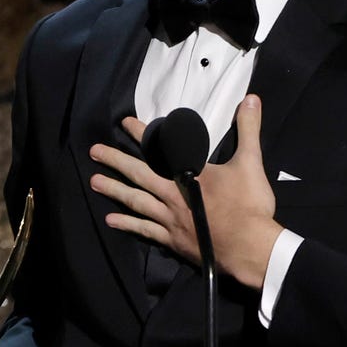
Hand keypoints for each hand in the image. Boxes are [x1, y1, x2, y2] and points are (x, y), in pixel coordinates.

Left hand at [89, 94, 282, 287]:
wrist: (249, 247)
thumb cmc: (248, 205)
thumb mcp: (250, 162)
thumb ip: (249, 129)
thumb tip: (252, 99)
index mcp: (189, 174)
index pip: (160, 148)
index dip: (141, 133)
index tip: (124, 123)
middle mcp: (172, 194)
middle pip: (138, 174)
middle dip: (115, 160)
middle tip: (94, 151)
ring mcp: (170, 219)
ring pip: (135, 201)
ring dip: (114, 190)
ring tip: (94, 182)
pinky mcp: (172, 239)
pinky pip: (144, 230)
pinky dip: (127, 224)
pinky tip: (111, 220)